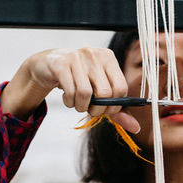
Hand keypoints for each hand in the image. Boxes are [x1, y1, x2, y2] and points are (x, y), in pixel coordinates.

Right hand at [2, 48, 139, 132]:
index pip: (121, 88)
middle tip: (89, 109)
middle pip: (105, 93)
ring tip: (77, 104)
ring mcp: (77, 57)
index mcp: (109, 58)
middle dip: (96, 110)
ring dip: (81, 107)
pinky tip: (68, 98)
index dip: (114, 106)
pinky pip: (70, 92)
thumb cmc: (78, 79)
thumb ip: (117, 109)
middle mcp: (95, 55)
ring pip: (86, 94)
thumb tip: (136, 128)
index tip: (104, 110)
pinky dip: (69, 102)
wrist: (47, 65)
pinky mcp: (61, 64)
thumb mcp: (98, 90)